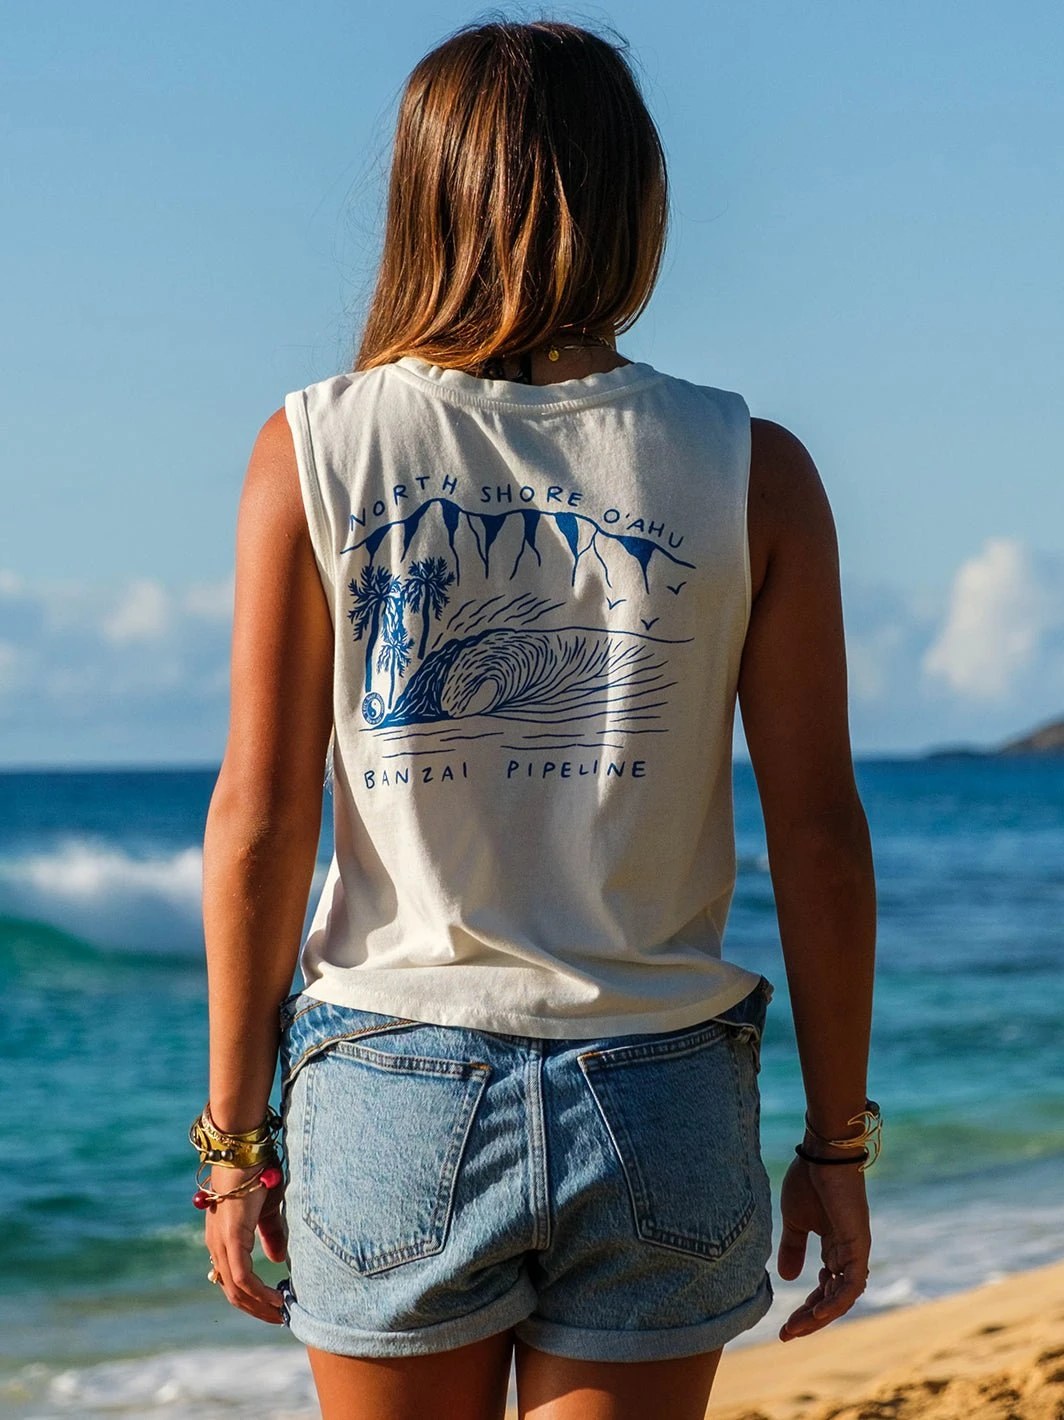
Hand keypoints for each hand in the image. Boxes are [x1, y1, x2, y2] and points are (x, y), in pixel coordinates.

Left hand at [202, 1165, 287, 1323]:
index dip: (251, 1298)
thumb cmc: (257, 1174)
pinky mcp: (231, 1238)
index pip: (232, 1280)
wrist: (245, 1152)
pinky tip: (277, 1298)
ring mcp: (221, 1243)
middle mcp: (216, 1246)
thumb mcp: (268, 1209)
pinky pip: (243, 1277)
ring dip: (259, 1305)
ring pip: (236, 1289)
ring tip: (281, 1313)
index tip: (272, 1307)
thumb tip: (277, 1260)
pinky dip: (259, 1292)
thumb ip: (271, 1235)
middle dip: (256, 1308)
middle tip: (279, 1318)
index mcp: (222, 1239)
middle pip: (232, 1292)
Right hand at [776, 1155, 870, 1340]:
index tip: (784, 1326)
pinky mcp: (858, 1246)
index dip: (806, 1309)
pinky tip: (818, 1313)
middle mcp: (847, 1254)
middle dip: (810, 1319)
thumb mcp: (794, 1221)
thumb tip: (786, 1277)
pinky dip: (836, 1301)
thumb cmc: (809, 1180)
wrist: (823, 1154)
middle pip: (832, 1298)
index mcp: (833, 1248)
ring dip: (820, 1316)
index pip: (823, 1288)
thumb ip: (792, 1248)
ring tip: (796, 1328)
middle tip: (787, 1335)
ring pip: (842, 1297)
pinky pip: (851, 1284)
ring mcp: (855, 1251)